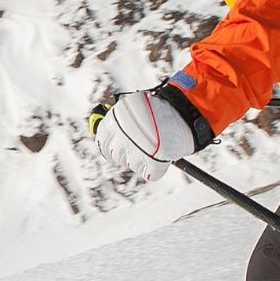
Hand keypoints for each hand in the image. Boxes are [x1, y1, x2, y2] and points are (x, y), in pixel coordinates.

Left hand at [87, 82, 213, 161]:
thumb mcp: (133, 106)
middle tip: (140, 147)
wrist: (184, 111)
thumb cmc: (159, 108)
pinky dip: (157, 169)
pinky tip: (162, 156)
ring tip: (155, 145)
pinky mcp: (152, 163)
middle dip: (127, 153)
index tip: (115, 149)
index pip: (102, 141)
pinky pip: (150, 174)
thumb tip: (95, 127)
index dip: (109, 146)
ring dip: (143, 159)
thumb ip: (118, 119)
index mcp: (115, 120)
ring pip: (133, 165)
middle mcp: (122, 136)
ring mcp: (136, 151)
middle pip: (116, 156)